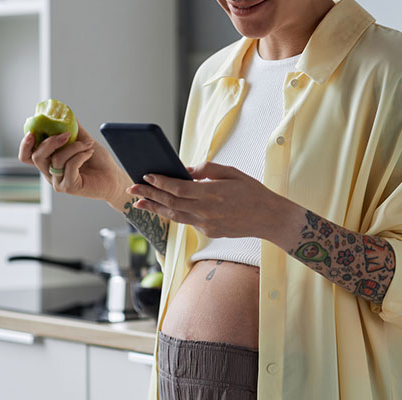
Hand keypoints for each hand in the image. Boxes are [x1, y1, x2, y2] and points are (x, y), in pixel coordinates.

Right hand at [19, 120, 129, 203]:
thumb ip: (72, 129)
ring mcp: (58, 182)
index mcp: (49, 162)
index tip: (32, 132)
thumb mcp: (83, 141)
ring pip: (56, 159)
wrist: (114, 177)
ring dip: (74, 147)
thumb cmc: (98, 161)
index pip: (27, 156)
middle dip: (50, 142)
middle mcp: (50, 174)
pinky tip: (89, 154)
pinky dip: (81, 156)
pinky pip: (70, 166)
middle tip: (67, 134)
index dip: (25, 145)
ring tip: (88, 145)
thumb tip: (65, 113)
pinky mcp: (69, 187)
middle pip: (36, 157)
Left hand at [127, 161, 284, 239]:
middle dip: (150, 195)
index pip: (179, 188)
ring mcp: (206, 224)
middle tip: (133, 189)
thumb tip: (187, 170)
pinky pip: (187, 221)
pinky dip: (174, 213)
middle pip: (171, 202)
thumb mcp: (233, 173)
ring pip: (174, 215)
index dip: (160, 182)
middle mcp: (206, 211)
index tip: (146, 176)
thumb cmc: (252, 192)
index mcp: (212, 193)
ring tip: (139, 203)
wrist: (268, 218)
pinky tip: (164, 207)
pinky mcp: (208, 232)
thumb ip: (208, 170)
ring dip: (155, 208)